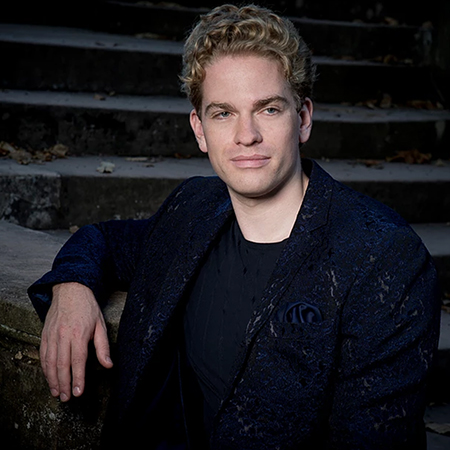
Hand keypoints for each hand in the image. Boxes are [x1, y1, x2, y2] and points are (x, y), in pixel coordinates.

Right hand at [40, 282, 112, 401]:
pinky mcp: (44, 334)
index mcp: (79, 334)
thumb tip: (108, 365)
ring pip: (49, 362)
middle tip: (66, 398)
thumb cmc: (88, 307)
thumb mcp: (100, 324)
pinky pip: (43, 354)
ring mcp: (52, 335)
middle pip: (62, 365)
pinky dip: (44, 368)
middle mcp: (63, 335)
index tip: (79, 392)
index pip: (78, 361)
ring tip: (57, 392)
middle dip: (64, 384)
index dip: (78, 378)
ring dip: (52, 379)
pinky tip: (49, 377)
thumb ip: (103, 347)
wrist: (70, 290)